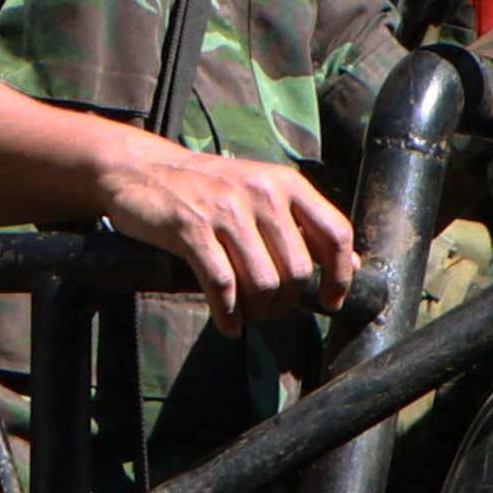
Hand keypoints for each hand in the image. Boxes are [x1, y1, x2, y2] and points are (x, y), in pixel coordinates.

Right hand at [89, 138, 358, 329]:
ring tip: (246, 316)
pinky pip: (222, 286)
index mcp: (285, 183)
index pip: (334, 233)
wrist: (140, 169)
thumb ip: (303, 224)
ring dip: (257, 312)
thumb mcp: (261, 192)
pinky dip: (227, 315)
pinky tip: (227, 323)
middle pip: (297, 270)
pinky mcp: (191, 229)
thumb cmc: (206, 188)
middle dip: (287, 302)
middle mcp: (261, 192)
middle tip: (270, 312)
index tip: (330, 301)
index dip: (339, 275)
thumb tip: (352, 263)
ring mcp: (226, 210)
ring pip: (263, 283)